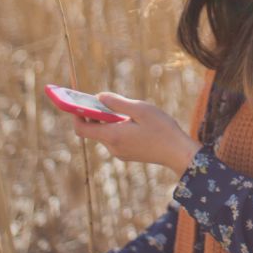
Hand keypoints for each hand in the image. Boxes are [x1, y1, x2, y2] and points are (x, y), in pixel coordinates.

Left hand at [72, 93, 199, 177]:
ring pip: (106, 133)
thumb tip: (98, 97)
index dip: (75, 115)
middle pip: (94, 130)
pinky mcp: (128, 154)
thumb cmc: (162, 129)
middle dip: (95, 114)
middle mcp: (113, 147)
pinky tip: (135, 121)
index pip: (82, 128)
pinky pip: (116, 138)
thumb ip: (117, 103)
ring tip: (127, 109)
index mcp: (113, 136)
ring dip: (109, 120)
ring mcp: (120, 153)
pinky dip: (117, 127)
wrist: (178, 152)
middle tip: (102, 99)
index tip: (74, 102)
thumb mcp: (140, 109)